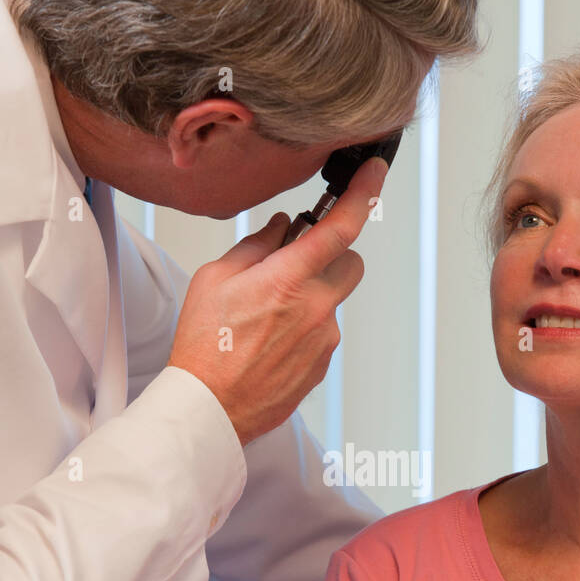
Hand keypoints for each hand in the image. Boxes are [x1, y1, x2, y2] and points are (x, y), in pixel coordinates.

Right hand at [167, 155, 388, 446]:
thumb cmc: (204, 347)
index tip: (375, 171)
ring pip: (334, 298)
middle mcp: (317, 308)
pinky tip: (271, 341)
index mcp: (289, 279)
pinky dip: (305, 326)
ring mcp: (324, 338)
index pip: (341, 227)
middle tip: (293, 263)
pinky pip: (324, 330)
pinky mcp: (324, 364)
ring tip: (268, 315)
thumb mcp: (215, 278)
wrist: (210, 408)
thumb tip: (284, 226)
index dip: (364, 194)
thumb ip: (258, 245)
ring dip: (312, 294)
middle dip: (331, 254)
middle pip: (351, 262)